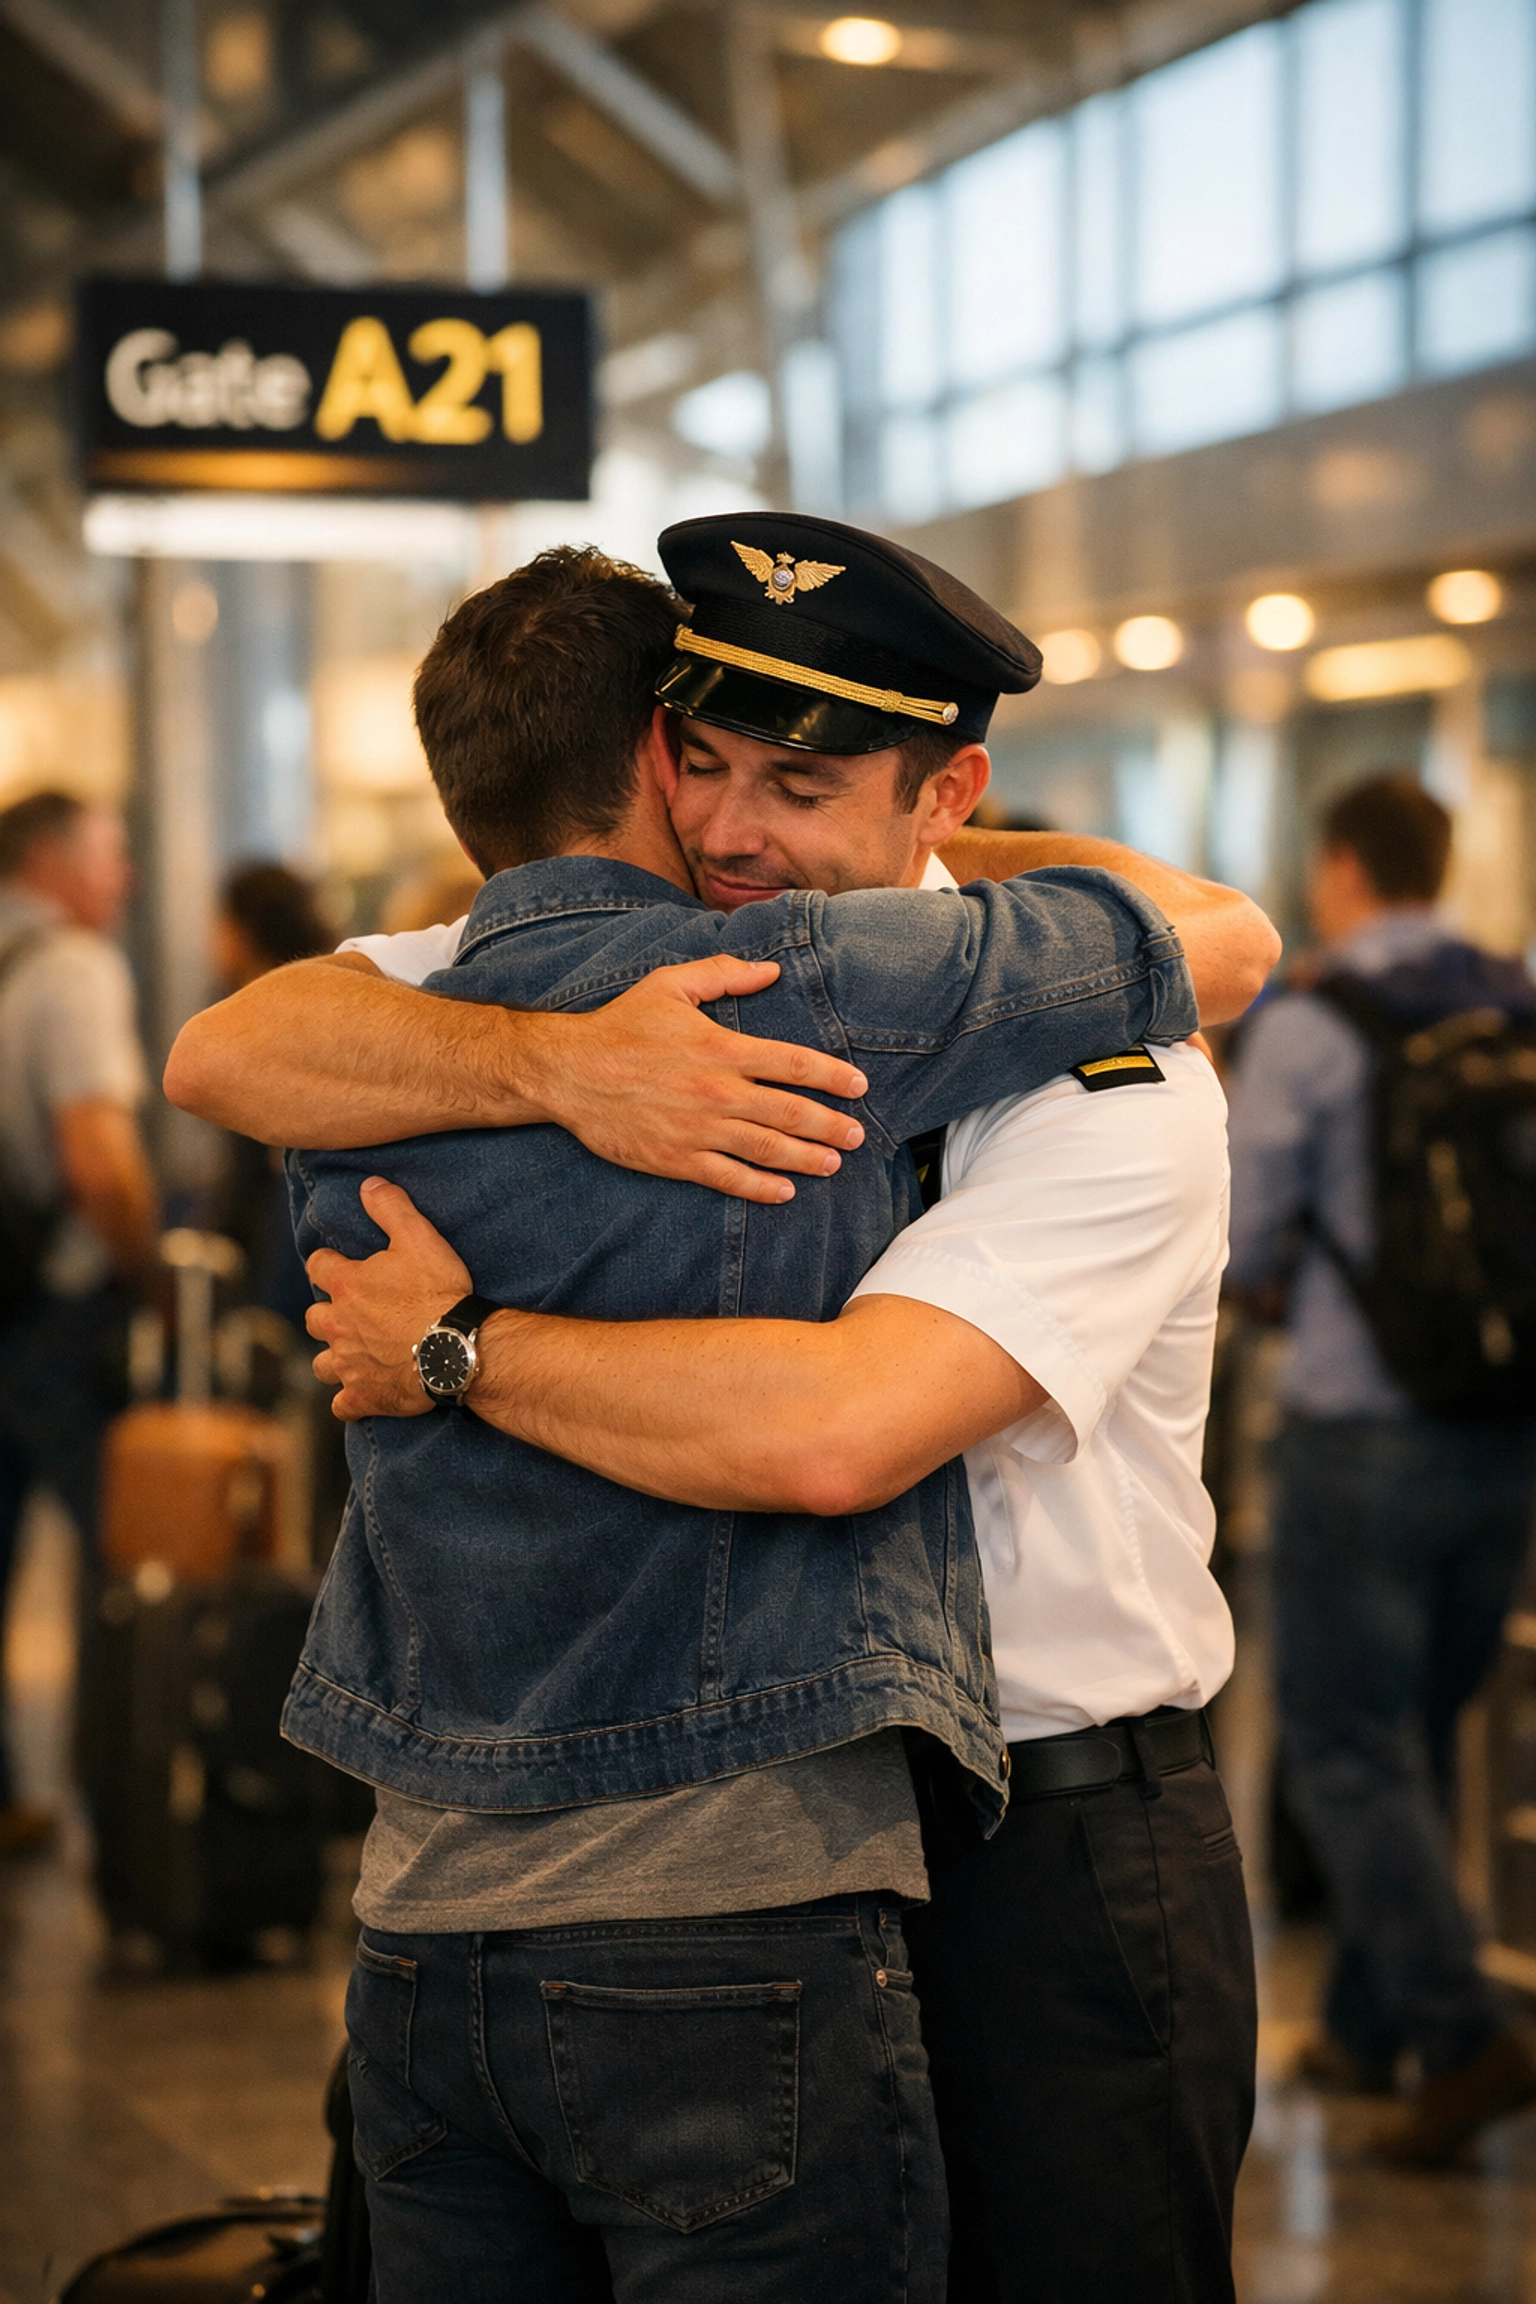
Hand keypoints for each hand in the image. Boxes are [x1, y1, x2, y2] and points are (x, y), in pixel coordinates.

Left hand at [306, 1178, 470, 1420]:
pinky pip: (343, 1405)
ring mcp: (349, 1364)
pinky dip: (349, 1401)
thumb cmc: (439, 1293)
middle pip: (315, 1318)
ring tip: (353, 1354)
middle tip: (354, 1313)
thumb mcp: (419, 1238)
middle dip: (329, 1314)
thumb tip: (368, 1184)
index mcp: (347, 1286)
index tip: (343, 1266)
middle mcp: (338, 1325)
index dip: (330, 1264)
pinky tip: (360, 1396)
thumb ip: (391, 1208)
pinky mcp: (364, 1396)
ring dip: (334, 1358)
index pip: (319, 1266)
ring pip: (322, 1364)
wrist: (458, 1349)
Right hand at [522, 957, 869, 1205]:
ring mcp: (698, 1129)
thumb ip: (724, 973)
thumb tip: (770, 971)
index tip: (859, 1087)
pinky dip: (760, 1188)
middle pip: (790, 1113)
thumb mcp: (670, 985)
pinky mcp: (676, 1158)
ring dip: (806, 1159)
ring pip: (767, 1149)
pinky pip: (728, 1177)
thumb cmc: (620, 1025)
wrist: (567, 1071)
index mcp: (721, 1048)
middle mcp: (717, 1091)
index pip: (794, 1063)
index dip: (833, 1077)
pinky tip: (784, 1191)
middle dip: (831, 1127)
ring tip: (833, 1164)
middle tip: (856, 1137)